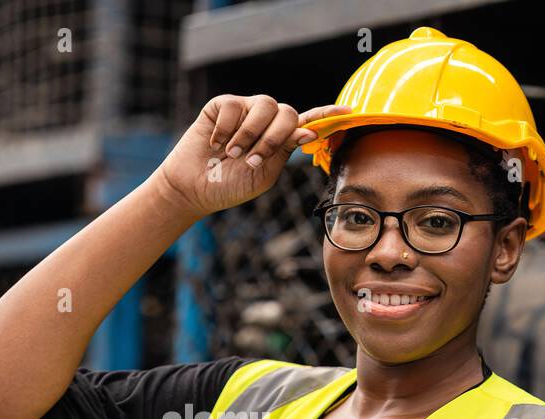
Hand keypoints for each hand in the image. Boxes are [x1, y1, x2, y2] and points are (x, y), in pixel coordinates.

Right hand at [155, 95, 351, 218]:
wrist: (194, 187)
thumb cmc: (229, 185)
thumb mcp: (263, 173)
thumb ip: (284, 151)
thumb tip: (309, 131)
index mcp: (281, 138)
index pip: (309, 121)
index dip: (329, 114)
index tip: (350, 111)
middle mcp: (267, 119)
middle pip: (287, 112)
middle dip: (272, 138)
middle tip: (251, 161)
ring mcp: (245, 109)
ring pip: (264, 105)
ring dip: (249, 135)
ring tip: (231, 154)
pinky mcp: (223, 105)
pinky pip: (234, 105)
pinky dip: (225, 129)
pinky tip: (215, 143)